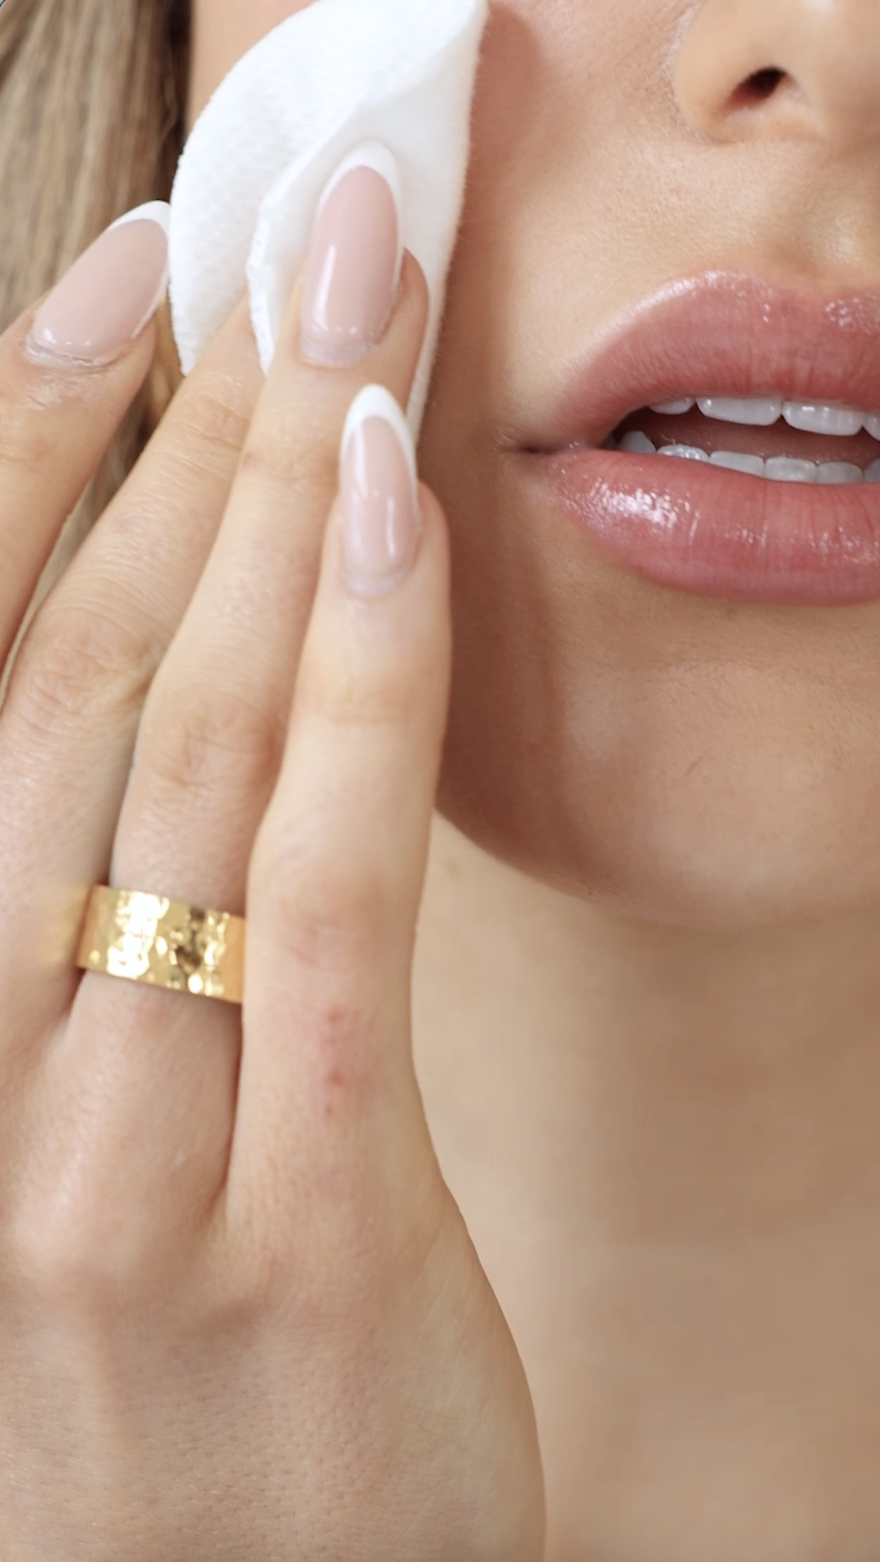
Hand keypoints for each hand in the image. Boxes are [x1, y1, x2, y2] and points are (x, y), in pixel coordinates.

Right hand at [0, 181, 543, 1559]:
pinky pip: (318, 888)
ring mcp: (120, 1144)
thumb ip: (109, 941)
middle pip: (75, 676)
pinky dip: (352, 685)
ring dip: (261, 509)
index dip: (26, 459)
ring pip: (184, 752)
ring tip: (340, 327)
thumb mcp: (86, 1157)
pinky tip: (385, 517)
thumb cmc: (175, 1384)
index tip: (120, 295)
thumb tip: (194, 691)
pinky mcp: (292, 1208)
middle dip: (176, 437)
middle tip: (277, 252)